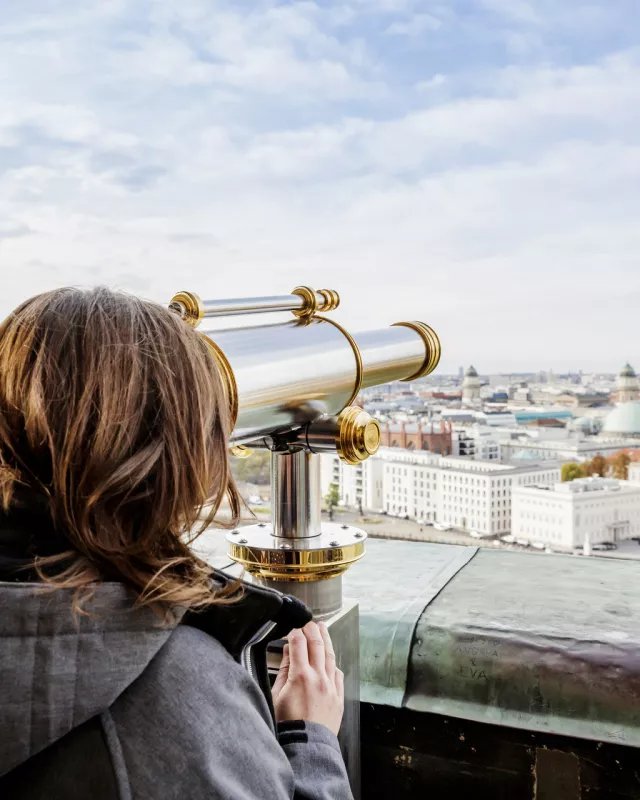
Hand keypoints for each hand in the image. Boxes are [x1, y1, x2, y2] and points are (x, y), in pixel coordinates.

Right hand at [272, 621, 343, 736]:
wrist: (306, 747)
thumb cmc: (288, 725)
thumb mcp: (277, 696)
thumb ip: (284, 671)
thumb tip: (287, 652)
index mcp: (300, 676)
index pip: (299, 644)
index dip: (295, 633)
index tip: (293, 629)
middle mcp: (318, 677)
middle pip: (316, 644)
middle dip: (311, 629)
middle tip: (308, 622)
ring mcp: (331, 686)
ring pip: (330, 655)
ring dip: (325, 638)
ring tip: (322, 628)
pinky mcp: (339, 696)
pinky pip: (337, 673)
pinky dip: (332, 663)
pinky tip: (329, 658)